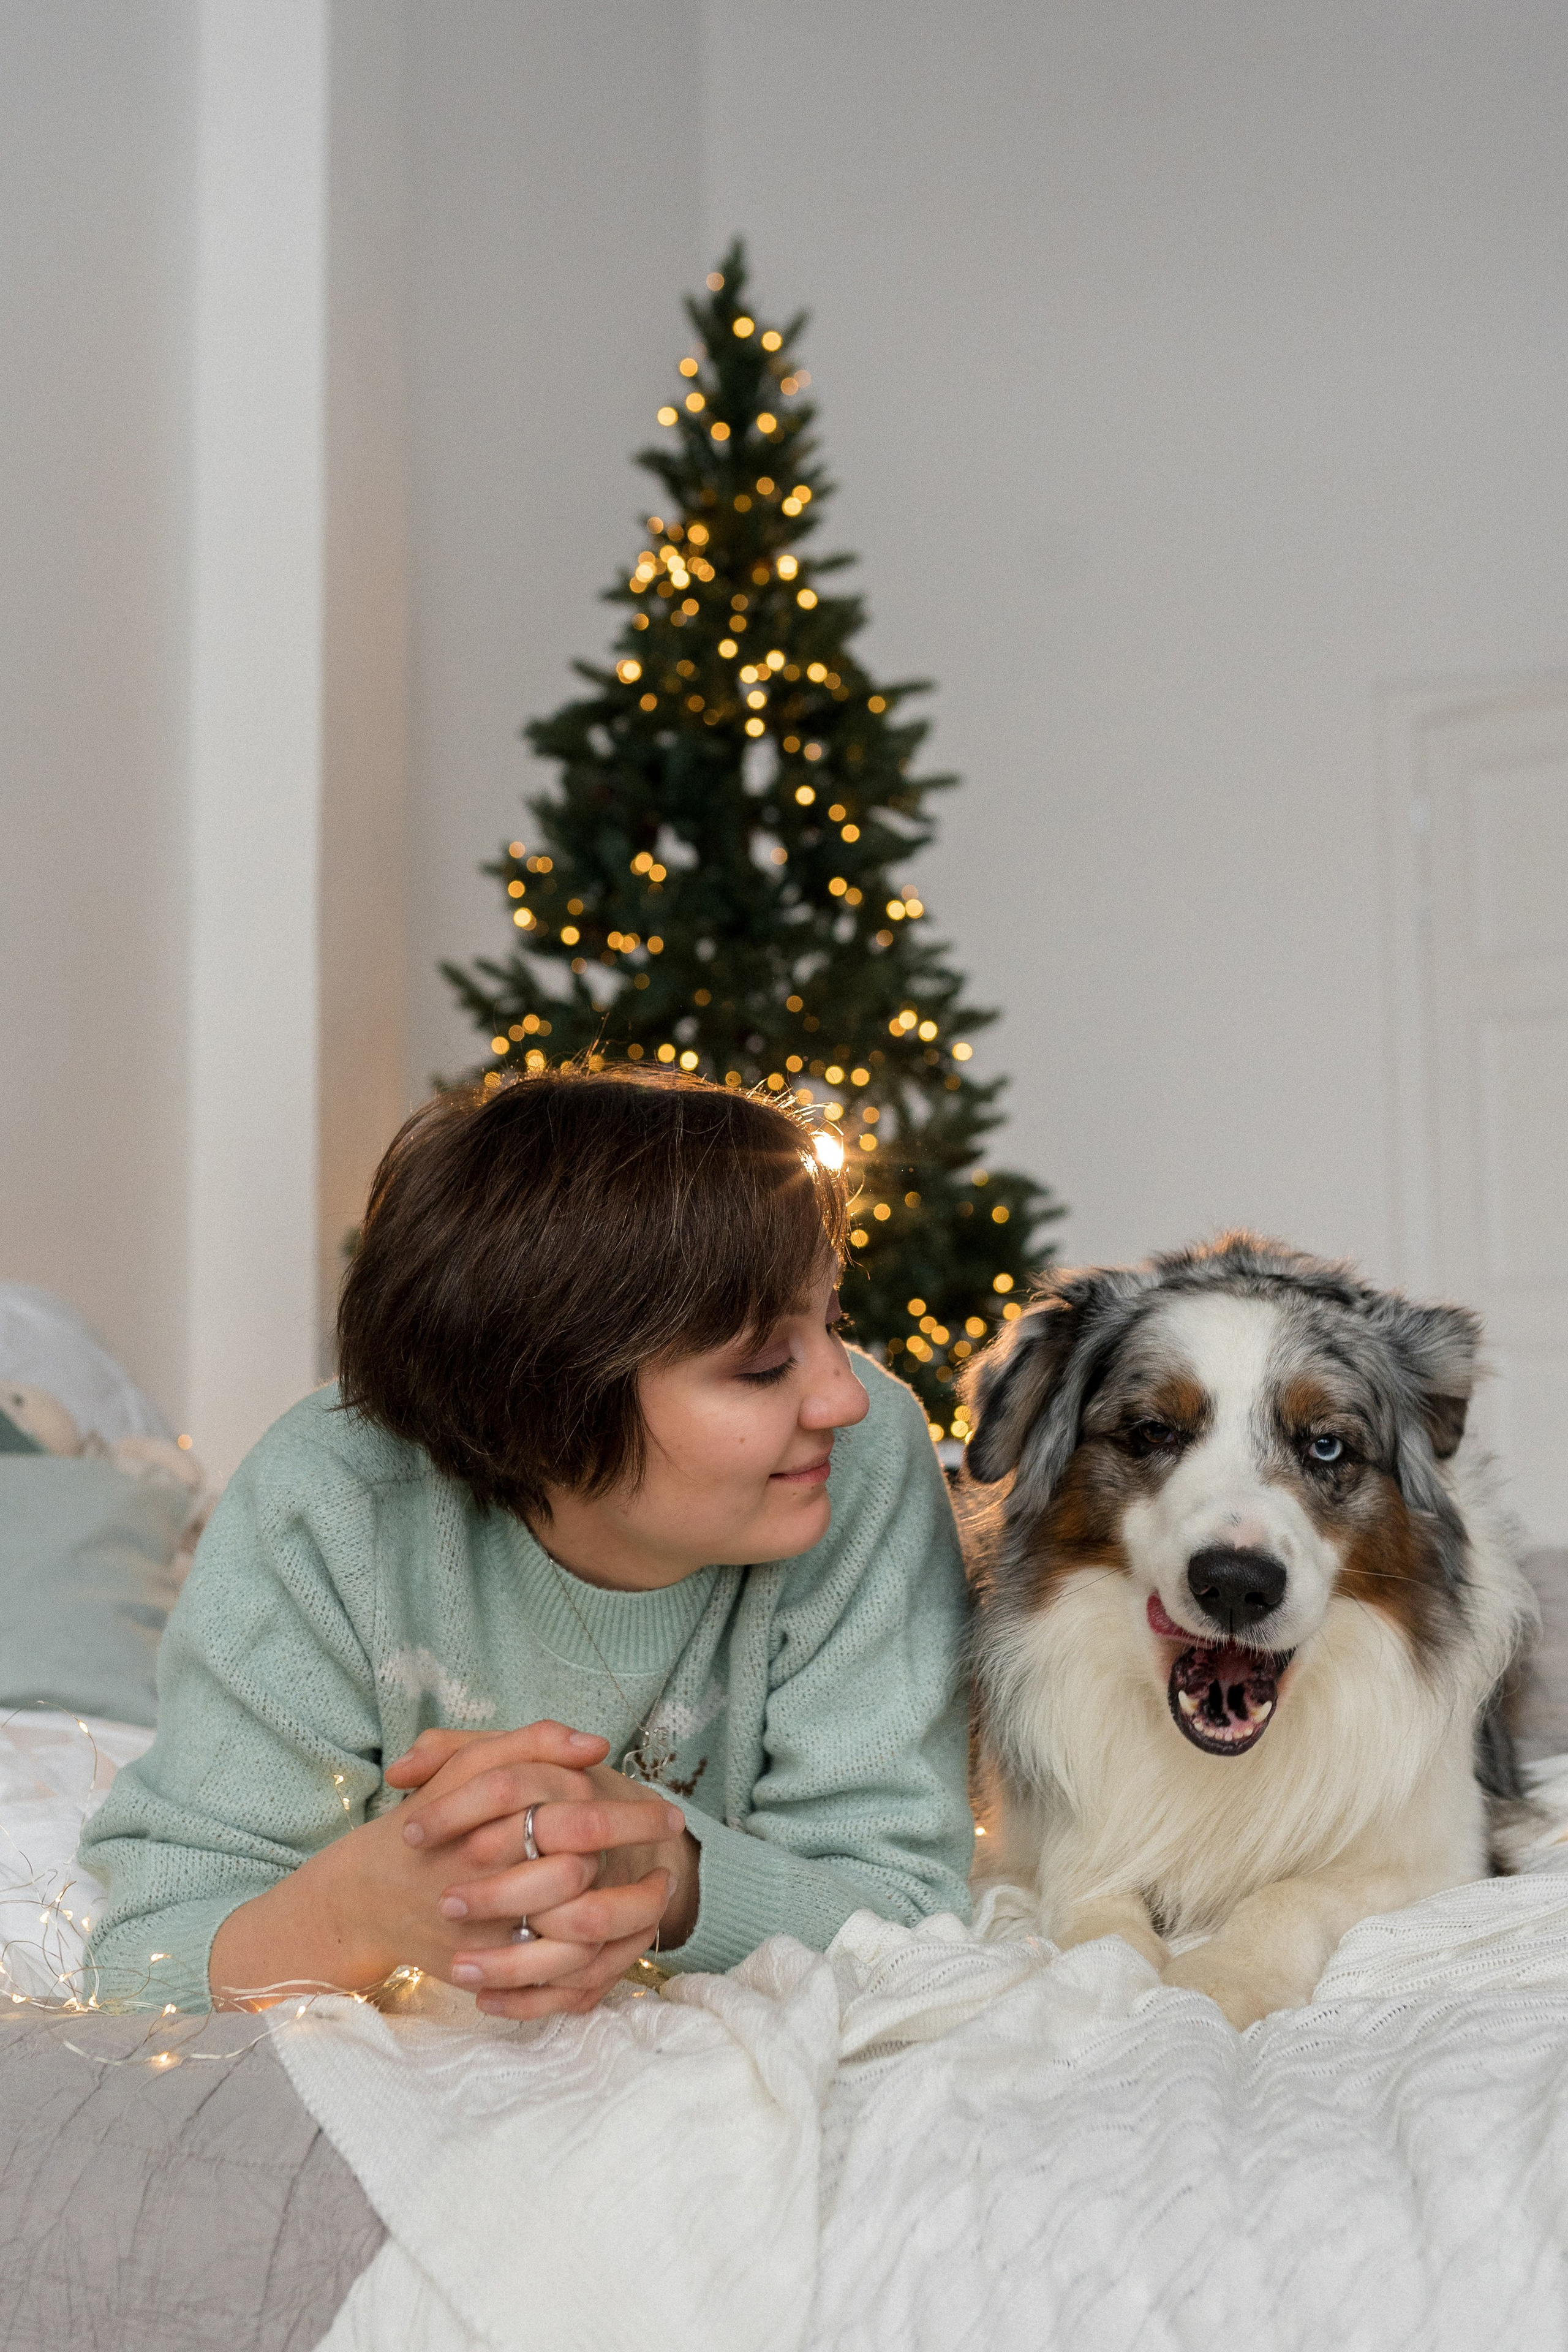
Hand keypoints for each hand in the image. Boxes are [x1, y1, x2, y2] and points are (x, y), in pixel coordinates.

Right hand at [209, 1720, 688, 2014]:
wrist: (368, 1895)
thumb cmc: (432, 1822)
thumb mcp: (470, 1769)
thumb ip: (531, 1744)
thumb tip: (596, 1744)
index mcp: (488, 1818)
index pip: (573, 1812)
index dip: (629, 1814)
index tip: (670, 1813)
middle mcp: (486, 1874)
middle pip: (578, 1873)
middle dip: (632, 1867)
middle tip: (674, 1859)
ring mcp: (485, 1928)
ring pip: (573, 1932)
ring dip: (626, 1916)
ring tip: (659, 1898)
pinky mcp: (484, 1969)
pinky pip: (554, 1976)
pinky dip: (595, 1963)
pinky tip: (623, 1941)